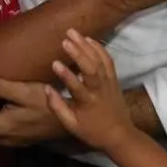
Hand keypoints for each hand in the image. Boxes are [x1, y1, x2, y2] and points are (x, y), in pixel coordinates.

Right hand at [45, 30, 137, 152]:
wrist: (120, 135)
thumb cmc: (92, 131)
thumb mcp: (71, 125)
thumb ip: (58, 107)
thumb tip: (47, 88)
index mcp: (88, 103)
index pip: (76, 87)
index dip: (66, 75)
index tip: (54, 62)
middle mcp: (100, 90)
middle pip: (91, 69)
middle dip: (79, 53)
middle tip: (65, 39)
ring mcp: (109, 82)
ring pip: (100, 61)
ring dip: (87, 45)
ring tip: (73, 32)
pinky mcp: (114, 78)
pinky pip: (108, 60)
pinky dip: (98, 48)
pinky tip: (88, 39)